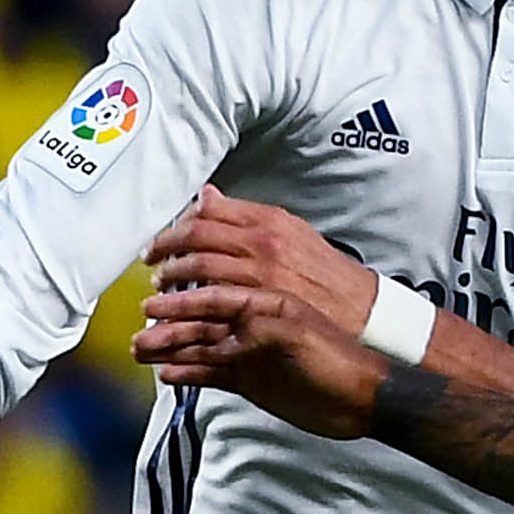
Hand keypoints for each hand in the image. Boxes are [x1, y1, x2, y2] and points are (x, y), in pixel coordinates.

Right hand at [132, 276, 391, 435]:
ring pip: (200, 346)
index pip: (214, 292)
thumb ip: (260, 326)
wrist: (365, 397)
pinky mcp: (249, 380)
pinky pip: (210, 374)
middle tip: (139, 332)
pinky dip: (188, 374)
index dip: (183, 297)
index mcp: (264, 302)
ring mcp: (248, 352)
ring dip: (170, 347)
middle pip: (200, 319)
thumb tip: (226, 335)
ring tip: (140, 351)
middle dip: (168, 323)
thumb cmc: (339, 357)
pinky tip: (165, 374)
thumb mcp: (299, 333)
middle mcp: (251, 324)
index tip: (154, 301)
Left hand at [149, 185, 380, 326]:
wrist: (360, 310)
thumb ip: (246, 215)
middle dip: (166, 252)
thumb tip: (208, 197)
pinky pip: (214, 306)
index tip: (165, 239)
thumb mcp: (292, 231)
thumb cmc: (327, 274)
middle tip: (152, 264)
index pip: (208, 214)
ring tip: (158, 293)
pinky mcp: (261, 309)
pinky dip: (188, 312)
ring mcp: (261, 278)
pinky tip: (175, 317)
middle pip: (197, 240)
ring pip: (199, 273)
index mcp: (269, 222)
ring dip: (171, 283)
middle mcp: (263, 245)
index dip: (178, 227)